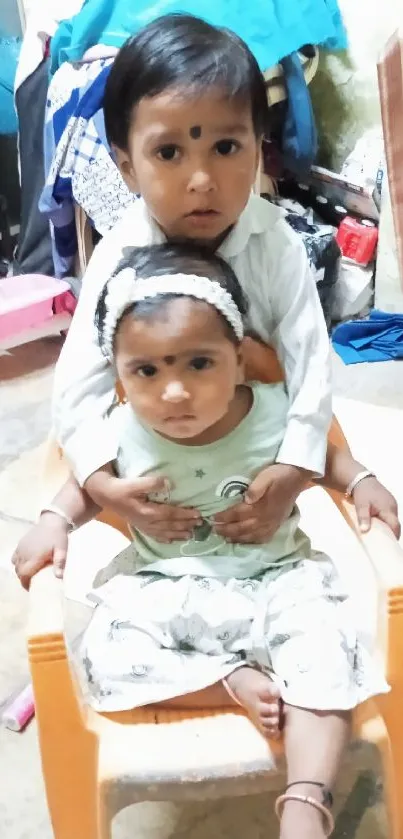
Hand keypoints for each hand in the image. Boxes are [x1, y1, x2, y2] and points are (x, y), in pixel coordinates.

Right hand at [12, 513, 68, 589]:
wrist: (52, 521)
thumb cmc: (58, 537)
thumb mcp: (62, 550)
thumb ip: (60, 563)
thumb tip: (59, 577)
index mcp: (34, 557)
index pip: (24, 574)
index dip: (25, 583)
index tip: (31, 588)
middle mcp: (25, 553)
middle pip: (18, 571)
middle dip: (23, 578)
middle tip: (31, 582)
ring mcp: (21, 548)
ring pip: (15, 564)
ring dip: (20, 570)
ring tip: (29, 573)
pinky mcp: (20, 543)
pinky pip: (14, 556)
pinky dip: (17, 562)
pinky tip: (25, 563)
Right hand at [85, 471, 201, 541]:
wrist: (106, 496)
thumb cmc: (121, 488)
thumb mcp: (135, 483)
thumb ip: (152, 483)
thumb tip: (169, 484)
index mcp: (147, 512)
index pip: (170, 514)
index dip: (184, 515)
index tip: (197, 514)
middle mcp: (147, 522)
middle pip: (170, 525)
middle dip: (186, 525)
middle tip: (200, 525)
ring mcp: (144, 526)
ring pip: (164, 533)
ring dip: (178, 534)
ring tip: (191, 536)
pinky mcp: (140, 527)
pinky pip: (155, 536)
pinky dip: (165, 539)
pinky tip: (172, 541)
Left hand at [214, 463, 309, 543]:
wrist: (298, 476)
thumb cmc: (279, 474)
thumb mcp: (267, 475)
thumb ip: (256, 487)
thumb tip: (246, 499)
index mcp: (262, 507)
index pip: (239, 514)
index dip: (225, 517)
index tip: (213, 518)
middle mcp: (266, 519)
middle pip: (243, 528)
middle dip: (227, 530)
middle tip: (214, 530)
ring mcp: (272, 524)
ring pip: (251, 536)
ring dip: (237, 538)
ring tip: (225, 538)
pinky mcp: (277, 525)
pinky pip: (263, 538)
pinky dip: (252, 542)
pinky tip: (244, 541)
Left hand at [353, 477, 400, 538]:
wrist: (361, 480)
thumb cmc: (362, 492)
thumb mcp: (361, 506)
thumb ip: (363, 518)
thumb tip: (365, 531)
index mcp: (388, 508)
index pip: (395, 526)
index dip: (394, 536)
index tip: (390, 544)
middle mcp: (393, 506)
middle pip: (395, 523)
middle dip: (390, 532)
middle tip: (382, 540)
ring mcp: (392, 504)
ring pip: (392, 519)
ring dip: (387, 525)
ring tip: (379, 532)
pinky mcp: (389, 502)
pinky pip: (390, 514)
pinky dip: (386, 519)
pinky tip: (378, 523)